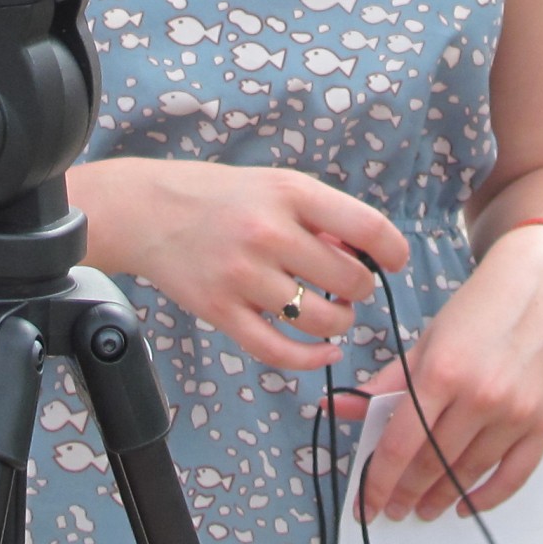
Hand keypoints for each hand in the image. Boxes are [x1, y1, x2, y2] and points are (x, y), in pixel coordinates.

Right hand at [73, 159, 408, 371]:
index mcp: (289, 192)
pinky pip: (280, 350)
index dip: (393, 250)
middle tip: (347, 284)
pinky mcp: (221, 311)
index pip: (367, 226)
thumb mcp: (275, 185)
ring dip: (340, 322)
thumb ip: (321, 216)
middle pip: (349, 280)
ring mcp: (242, 275)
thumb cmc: (221, 196)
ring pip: (321, 319)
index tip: (395, 261)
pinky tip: (326, 352)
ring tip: (333, 312)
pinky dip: (312, 358)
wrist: (147, 210)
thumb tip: (364, 254)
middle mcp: (268, 233)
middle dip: (360, 288)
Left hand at [338, 226, 542, 521]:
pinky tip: (466, 504)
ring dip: (441, 498)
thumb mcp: (428, 338)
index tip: (365, 503)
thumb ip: (388, 381)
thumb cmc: (482, 305)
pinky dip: (487, 497)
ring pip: (468, 474)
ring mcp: (516, 412)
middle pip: (433, 464)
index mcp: (442, 371)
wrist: (542, 281)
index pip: (400, 444)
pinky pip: (513, 476)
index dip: (377, 481)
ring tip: (423, 508)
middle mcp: (481, 396)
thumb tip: (342, 408)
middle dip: (405, 493)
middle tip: (391, 508)